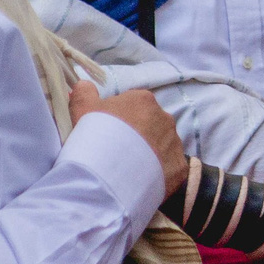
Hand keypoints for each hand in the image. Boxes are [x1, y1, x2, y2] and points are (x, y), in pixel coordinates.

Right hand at [70, 80, 188, 197]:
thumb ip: (85, 94)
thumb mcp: (83, 110)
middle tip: (118, 153)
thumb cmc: (95, 136)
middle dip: (137, 136)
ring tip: (130, 169)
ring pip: (162, 145)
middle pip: (150, 125)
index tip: (108, 134)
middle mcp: (165, 118)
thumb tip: (84, 84)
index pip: (133, 106)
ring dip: (150, 154)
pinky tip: (143, 180)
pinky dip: (160, 172)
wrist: (110, 173)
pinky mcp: (180, 166)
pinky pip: (170, 166)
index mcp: (143, 100)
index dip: (119, 121)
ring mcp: (175, 142)